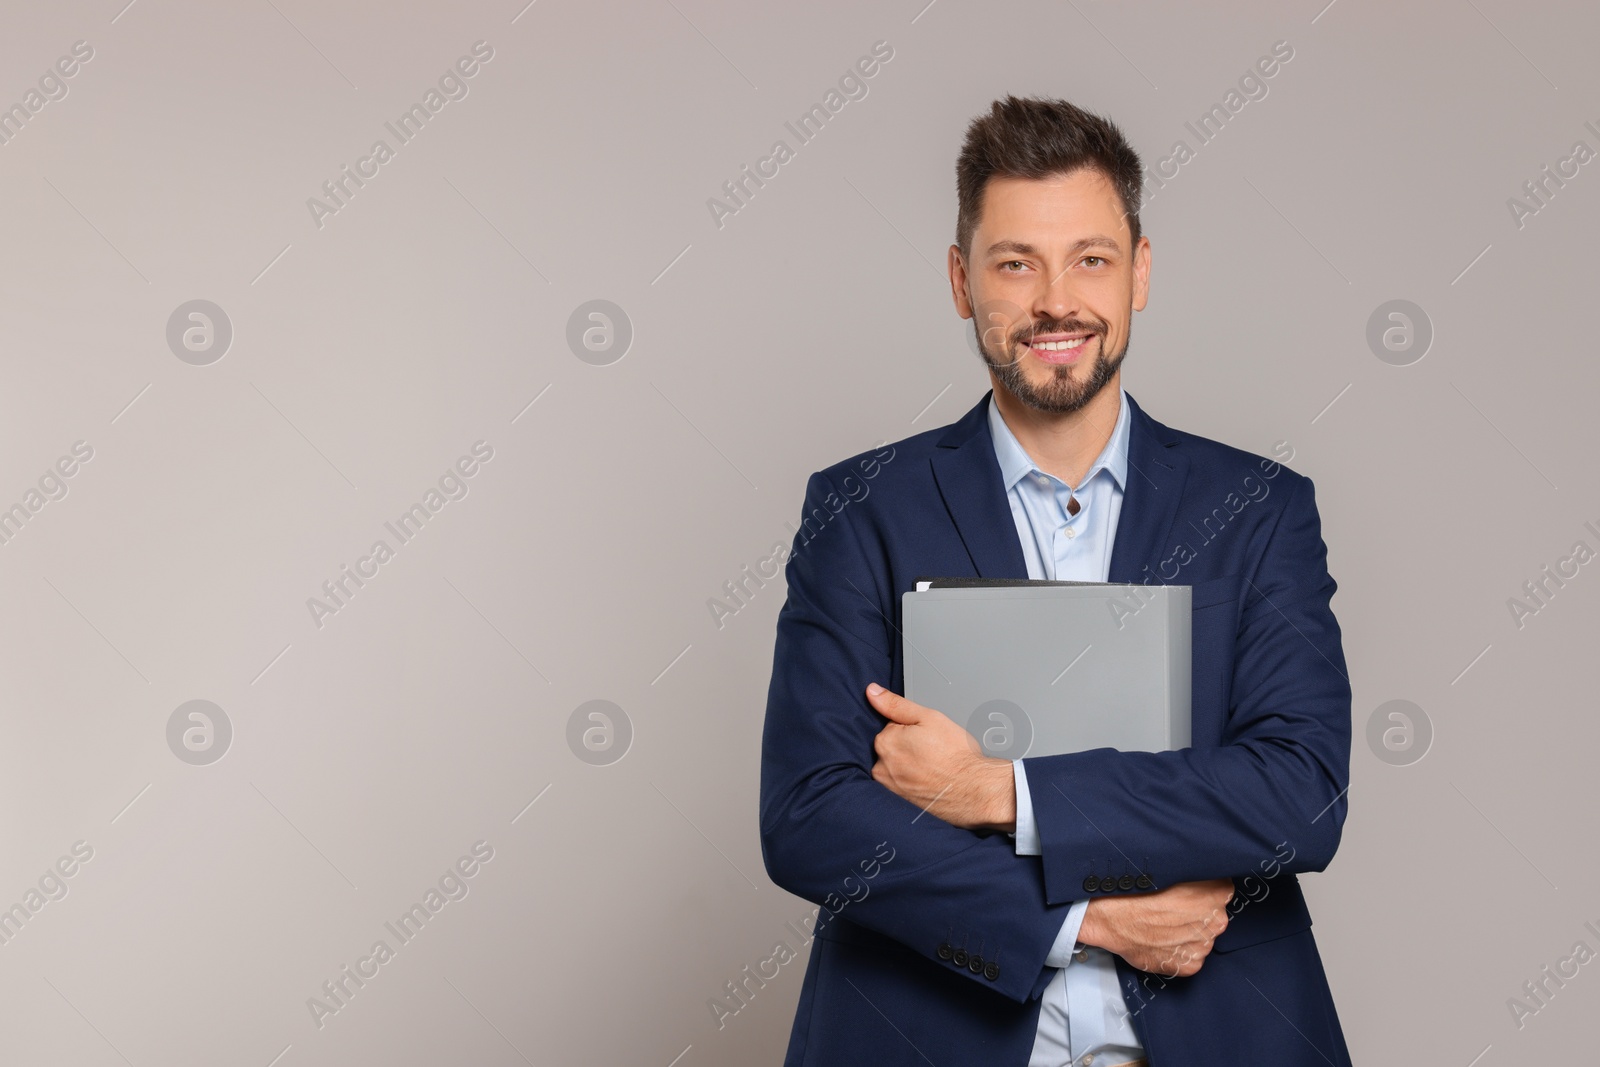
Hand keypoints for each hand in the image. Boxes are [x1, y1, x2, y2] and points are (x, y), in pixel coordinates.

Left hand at [866, 683, 1014, 831]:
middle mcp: (881, 767)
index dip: (913, 729)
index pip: (892, 727)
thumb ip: (896, 704)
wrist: (974, 791)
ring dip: (910, 764)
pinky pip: (902, 784)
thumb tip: (872, 692)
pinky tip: (930, 780)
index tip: (928, 737)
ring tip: (933, 767)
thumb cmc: (956, 756)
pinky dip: (913, 780)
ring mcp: (890, 787)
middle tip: (933, 752)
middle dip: (909, 746)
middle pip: (892, 747)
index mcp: (885, 743)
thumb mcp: (928, 717)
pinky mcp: (899, 802)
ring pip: (897, 766)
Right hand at [1076, 878, 1232, 976]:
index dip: (1204, 889)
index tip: (1190, 891)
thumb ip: (1193, 872)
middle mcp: (1215, 920)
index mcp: (1214, 892)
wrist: (1108, 917)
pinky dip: (1179, 950)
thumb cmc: (1134, 891)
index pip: (1222, 888)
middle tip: (1171, 907)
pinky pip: (1192, 956)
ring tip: (1163, 924)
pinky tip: (1162, 939)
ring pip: (1203, 936)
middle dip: (1197, 912)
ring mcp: (1203, 944)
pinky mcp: (1191, 965)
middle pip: (1214, 914)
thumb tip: (1202, 873)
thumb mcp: (1167, 866)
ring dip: (1188, 931)